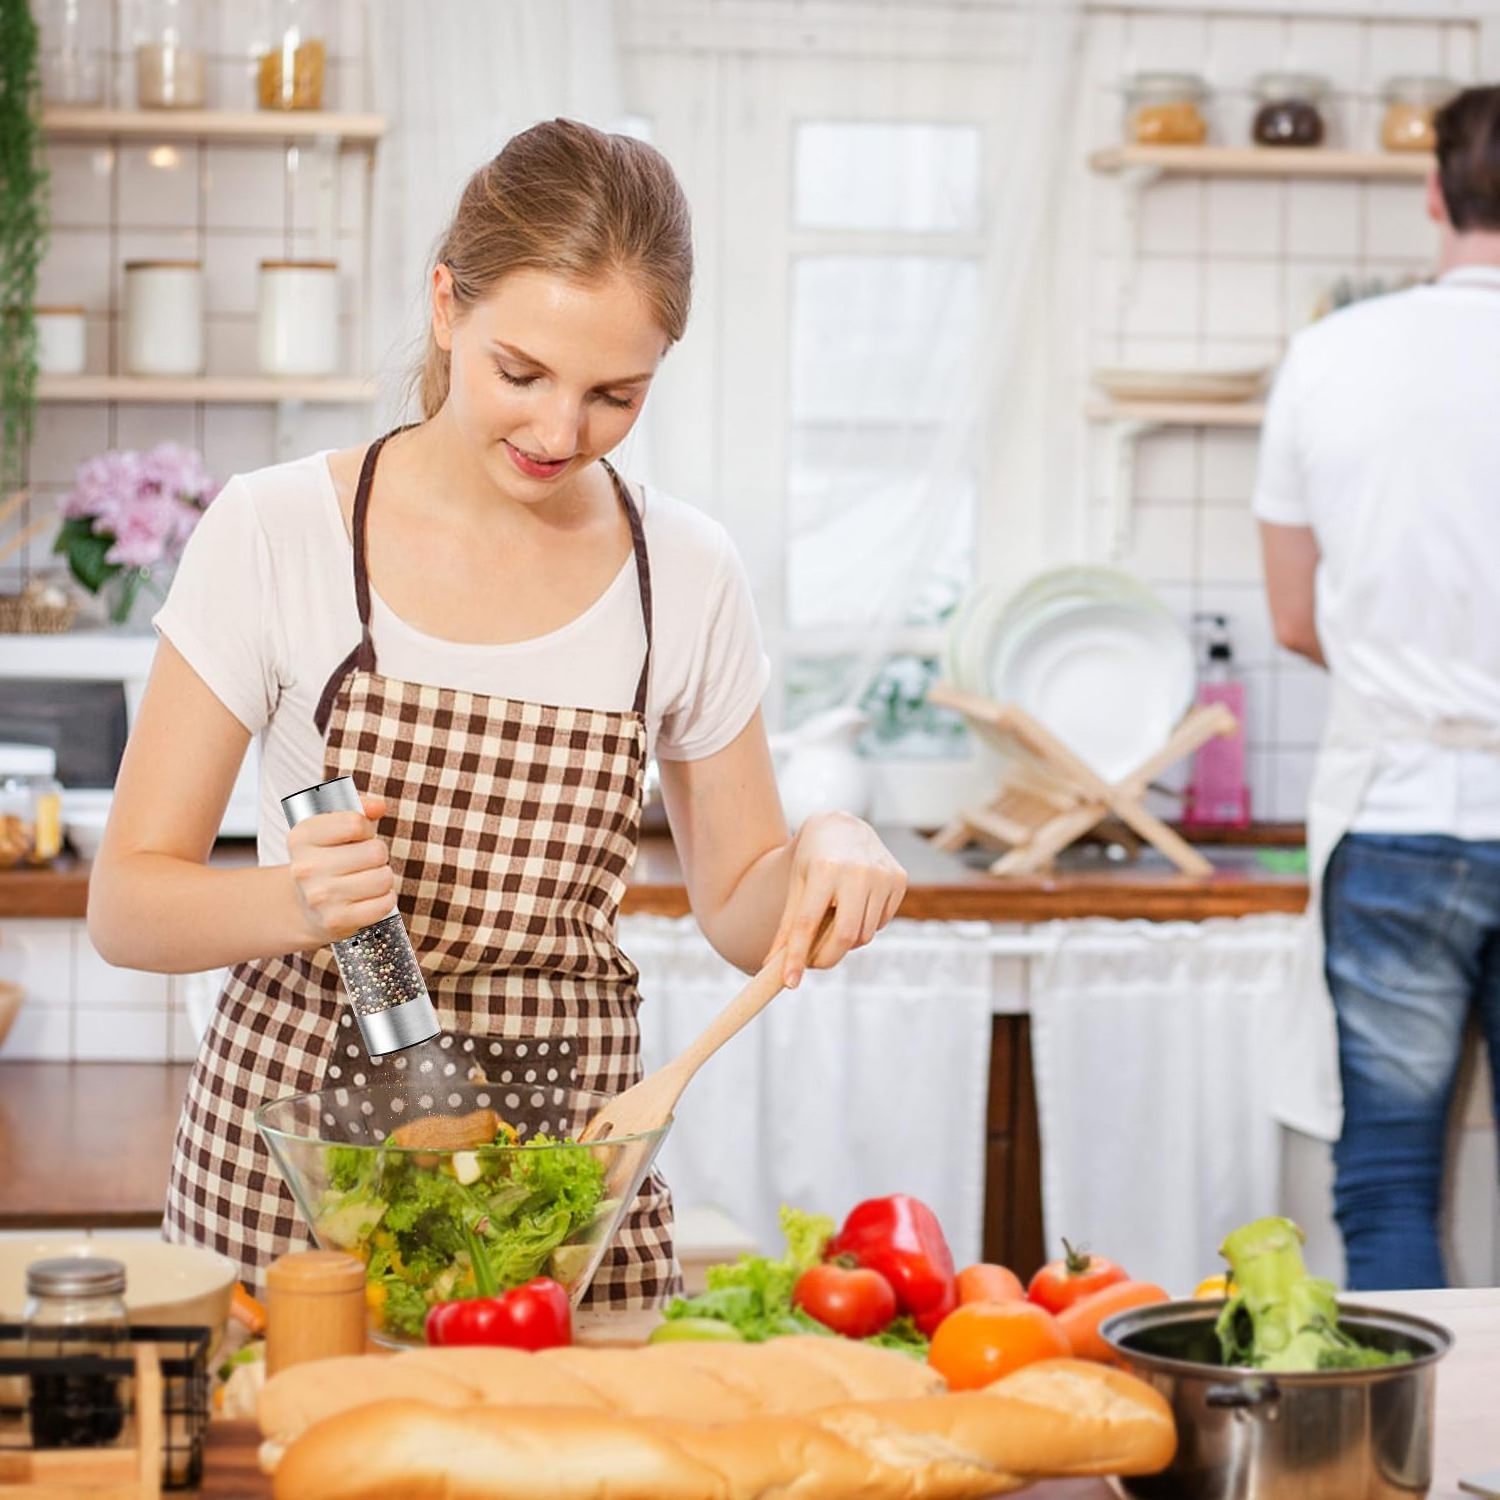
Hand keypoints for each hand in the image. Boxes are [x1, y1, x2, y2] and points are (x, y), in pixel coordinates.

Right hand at [287, 792, 397, 945]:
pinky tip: (368, 898)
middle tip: (363, 862)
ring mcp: (320, 897)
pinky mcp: (336, 921)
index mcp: (302, 837)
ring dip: (382, 878)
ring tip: (365, 879)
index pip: (355, 823)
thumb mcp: (332, 828)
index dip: (365, 828)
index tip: (358, 836)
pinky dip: (384, 900)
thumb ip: (358, 809)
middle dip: (377, 854)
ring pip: (383, 878)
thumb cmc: (326, 860)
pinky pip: (384, 903)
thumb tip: (378, 806)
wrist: (304, 906)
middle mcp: (306, 868)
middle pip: (375, 851)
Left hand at [770, 812, 906, 987]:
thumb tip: (773, 966)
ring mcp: (882, 875)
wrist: (843, 825)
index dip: (797, 956)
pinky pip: (880, 923)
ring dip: (845, 940)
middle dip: (826, 959)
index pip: (808, 923)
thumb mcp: (796, 885)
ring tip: (833, 920)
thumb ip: (788, 926)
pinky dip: (865, 925)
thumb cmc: (813, 858)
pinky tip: (855, 905)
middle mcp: (857, 871)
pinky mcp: (899, 879)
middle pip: (844, 936)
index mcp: (824, 869)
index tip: (789, 982)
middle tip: (812, 963)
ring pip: (864, 935)